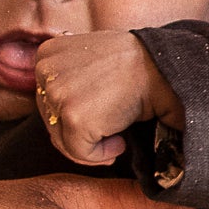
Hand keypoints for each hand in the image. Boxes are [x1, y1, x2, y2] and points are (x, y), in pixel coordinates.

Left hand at [33, 29, 175, 167]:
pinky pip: (79, 152)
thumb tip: (61, 107)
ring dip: (91, 145)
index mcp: (47, 53)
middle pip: (51, 120)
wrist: (164, 68)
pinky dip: (102, 155)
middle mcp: (45, 71)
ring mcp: (57, 94)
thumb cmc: (138, 63)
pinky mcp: (73, 118)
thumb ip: (71, 74)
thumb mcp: (93, 56)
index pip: (47, 98)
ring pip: (62, 139)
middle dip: (79, 132)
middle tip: (109, 130)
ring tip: (117, 135)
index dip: (74, 112)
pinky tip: (120, 141)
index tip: (100, 113)